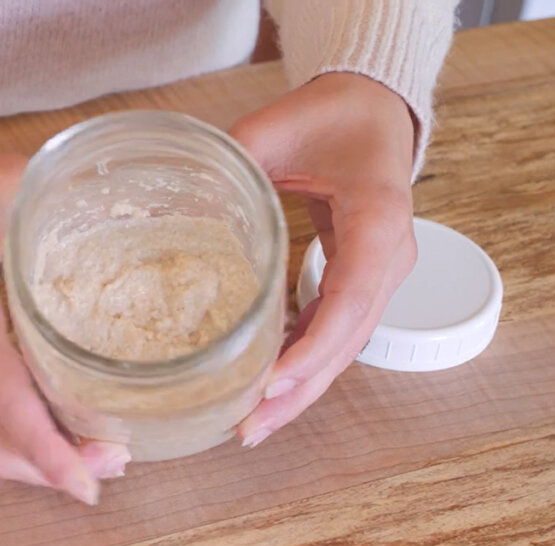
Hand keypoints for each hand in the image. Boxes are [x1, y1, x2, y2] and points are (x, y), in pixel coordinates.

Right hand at [0, 141, 128, 503]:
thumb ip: (53, 188)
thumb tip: (116, 192)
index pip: (3, 397)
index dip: (47, 446)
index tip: (87, 482)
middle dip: (56, 468)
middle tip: (115, 461)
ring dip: (36, 462)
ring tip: (93, 454)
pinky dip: (13, 442)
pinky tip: (50, 428)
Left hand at [229, 72, 418, 446]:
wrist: (373, 109)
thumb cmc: (329, 114)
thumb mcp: (271, 131)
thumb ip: (225, 167)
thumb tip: (166, 210)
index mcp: (377, 217)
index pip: (351, 296)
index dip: (314, 346)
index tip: (273, 381)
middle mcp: (389, 255)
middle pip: (349, 339)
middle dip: (300, 389)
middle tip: (249, 427)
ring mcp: (381, 270)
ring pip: (346, 344)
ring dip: (302, 386)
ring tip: (253, 423)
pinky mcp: (363, 277)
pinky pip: (337, 328)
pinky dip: (305, 359)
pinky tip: (271, 384)